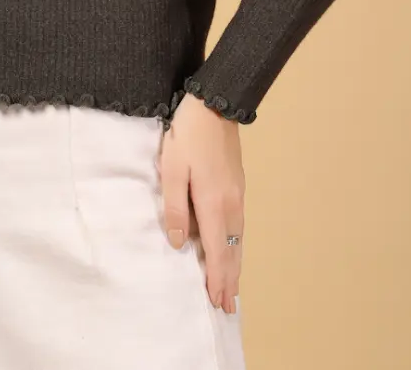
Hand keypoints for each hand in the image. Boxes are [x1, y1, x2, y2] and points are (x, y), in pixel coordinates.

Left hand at [158, 92, 244, 313]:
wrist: (215, 103)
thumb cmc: (187, 135)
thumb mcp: (172, 169)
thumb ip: (175, 208)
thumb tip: (181, 244)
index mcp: (213, 202)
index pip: (217, 251)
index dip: (217, 279)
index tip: (218, 303)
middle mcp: (231, 203)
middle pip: (232, 249)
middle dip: (230, 280)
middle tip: (229, 307)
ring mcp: (238, 193)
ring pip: (238, 238)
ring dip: (235, 264)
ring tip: (232, 287)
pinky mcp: (237, 184)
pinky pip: (238, 224)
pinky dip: (236, 244)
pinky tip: (232, 248)